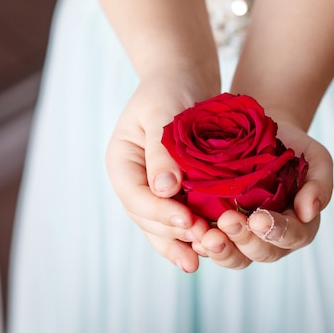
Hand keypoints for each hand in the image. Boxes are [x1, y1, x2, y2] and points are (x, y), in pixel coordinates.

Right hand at [105, 74, 216, 272]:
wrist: (184, 78)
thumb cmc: (171, 88)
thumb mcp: (163, 111)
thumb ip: (162, 151)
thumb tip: (164, 189)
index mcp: (122, 163)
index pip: (135, 198)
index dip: (160, 214)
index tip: (189, 222)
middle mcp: (134, 182)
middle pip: (148, 219)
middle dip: (176, 234)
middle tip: (207, 243)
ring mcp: (154, 190)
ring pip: (163, 228)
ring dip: (185, 244)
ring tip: (210, 254)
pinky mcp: (176, 193)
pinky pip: (179, 221)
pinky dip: (193, 236)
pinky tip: (211, 249)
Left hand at [194, 122, 332, 268]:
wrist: (260, 137)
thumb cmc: (293, 148)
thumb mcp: (315, 158)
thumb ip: (320, 183)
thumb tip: (309, 211)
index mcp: (300, 225)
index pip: (293, 236)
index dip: (277, 231)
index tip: (259, 218)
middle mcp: (273, 240)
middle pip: (262, 252)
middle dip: (244, 239)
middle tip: (227, 222)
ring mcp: (246, 240)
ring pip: (236, 258)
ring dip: (221, 250)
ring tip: (205, 237)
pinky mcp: (220, 233)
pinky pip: (213, 248)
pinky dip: (201, 244)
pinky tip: (191, 235)